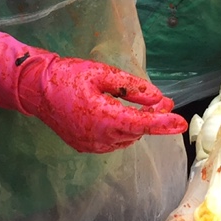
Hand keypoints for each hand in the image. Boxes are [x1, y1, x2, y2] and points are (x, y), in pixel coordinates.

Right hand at [19, 54, 186, 153]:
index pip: (142, 123)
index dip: (164, 123)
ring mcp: (92, 145)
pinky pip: (113, 141)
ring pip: (126, 137)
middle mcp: (100, 136)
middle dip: (153, 119)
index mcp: (105, 117)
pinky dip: (121, 130)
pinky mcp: (86, 147)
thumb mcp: (103, 73)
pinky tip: (118, 114)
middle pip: (137, 131)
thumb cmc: (69, 76)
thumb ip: (132, 87)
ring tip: (138, 105)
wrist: (38, 89)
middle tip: (164, 103)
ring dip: (136, 124)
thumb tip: (158, 98)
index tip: (182, 123)